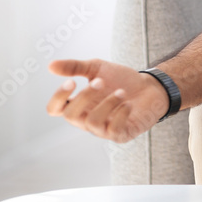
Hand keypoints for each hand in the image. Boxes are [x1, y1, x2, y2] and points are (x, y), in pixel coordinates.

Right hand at [46, 59, 169, 142]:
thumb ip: (75, 67)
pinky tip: (129, 103)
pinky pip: (113, 130)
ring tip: (122, 91)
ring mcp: (102, 130)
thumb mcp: (97, 68)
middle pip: (71, 116)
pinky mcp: (120, 135)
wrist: (150, 86)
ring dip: (108, 103)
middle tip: (101, 81)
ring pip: (93, 123)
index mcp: (77, 105)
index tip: (71, 82)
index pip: (55, 109)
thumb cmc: (121, 80)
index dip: (57, 98)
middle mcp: (86, 120)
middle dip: (85, 97)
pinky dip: (121, 114)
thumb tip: (50, 66)